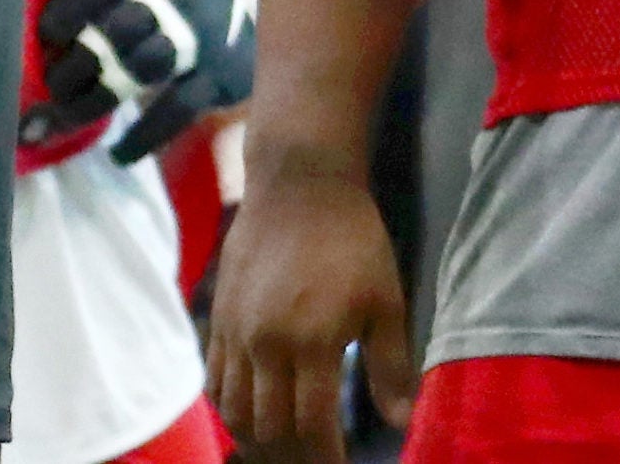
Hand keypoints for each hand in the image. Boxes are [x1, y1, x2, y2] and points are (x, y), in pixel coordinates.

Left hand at [24, 0, 253, 165]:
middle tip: (55, 88)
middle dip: (80, 61)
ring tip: (73, 119)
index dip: (69, 7)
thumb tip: (42, 54)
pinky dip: (145, 135)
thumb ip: (104, 12)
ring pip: (145, 65)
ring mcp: (202, 37)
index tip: (44, 36)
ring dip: (101, 96)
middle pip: (122, 25)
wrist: (262, 11)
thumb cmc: (180, 8)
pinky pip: (178, 108)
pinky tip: (120, 153)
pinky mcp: (221, 76)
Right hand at [205, 159, 413, 463]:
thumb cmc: (353, 238)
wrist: (299, 183)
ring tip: (282, 450)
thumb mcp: (386, 300)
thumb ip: (392, 366)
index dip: (326, 460)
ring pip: (235, 412)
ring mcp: (236, 333)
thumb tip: (404, 422)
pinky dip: (231, 409)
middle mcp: (266, 344)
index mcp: (312, 342)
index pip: (313, 427)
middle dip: (293, 457)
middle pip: (270, 429)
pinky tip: (251, 416)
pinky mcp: (219, 318)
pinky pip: (214, 381)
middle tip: (314, 462)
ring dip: (258, 442)